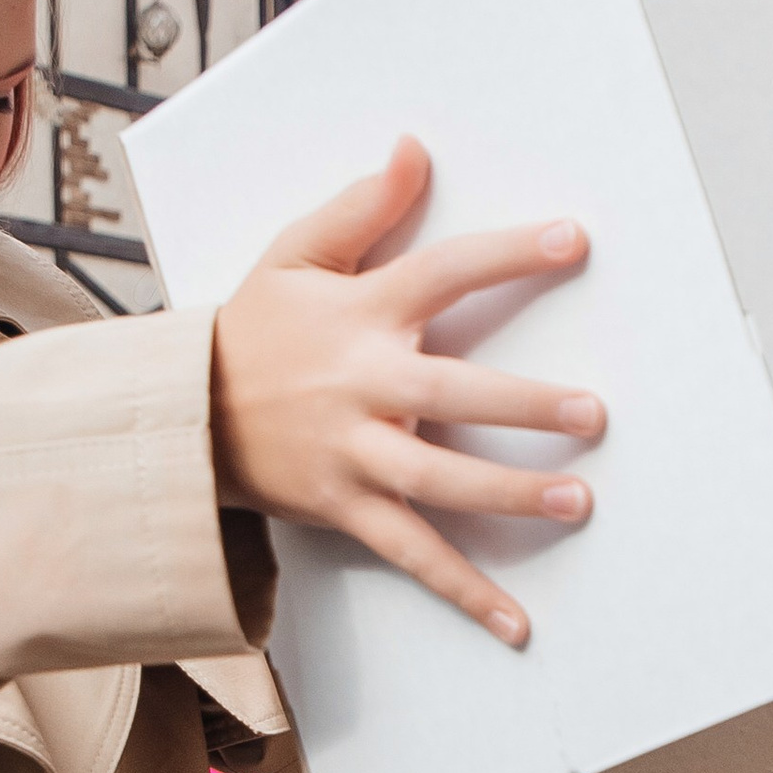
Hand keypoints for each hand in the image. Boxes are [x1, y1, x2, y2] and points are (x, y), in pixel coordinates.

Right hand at [209, 136, 606, 643]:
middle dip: (523, 405)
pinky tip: (516, 623)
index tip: (574, 240)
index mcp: (360, 314)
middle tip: (592, 413)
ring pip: (440, 480)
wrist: (180, 413)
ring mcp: (354, 454)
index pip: (444, 273)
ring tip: (578, 501)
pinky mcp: (345, 508)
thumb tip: (413, 149)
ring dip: (510, 495)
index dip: (509, 255)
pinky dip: (463, 591)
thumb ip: (361, 207)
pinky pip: (412, 554)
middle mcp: (362, 386)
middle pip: (453, 394)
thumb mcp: (293, 254)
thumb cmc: (252, 330)